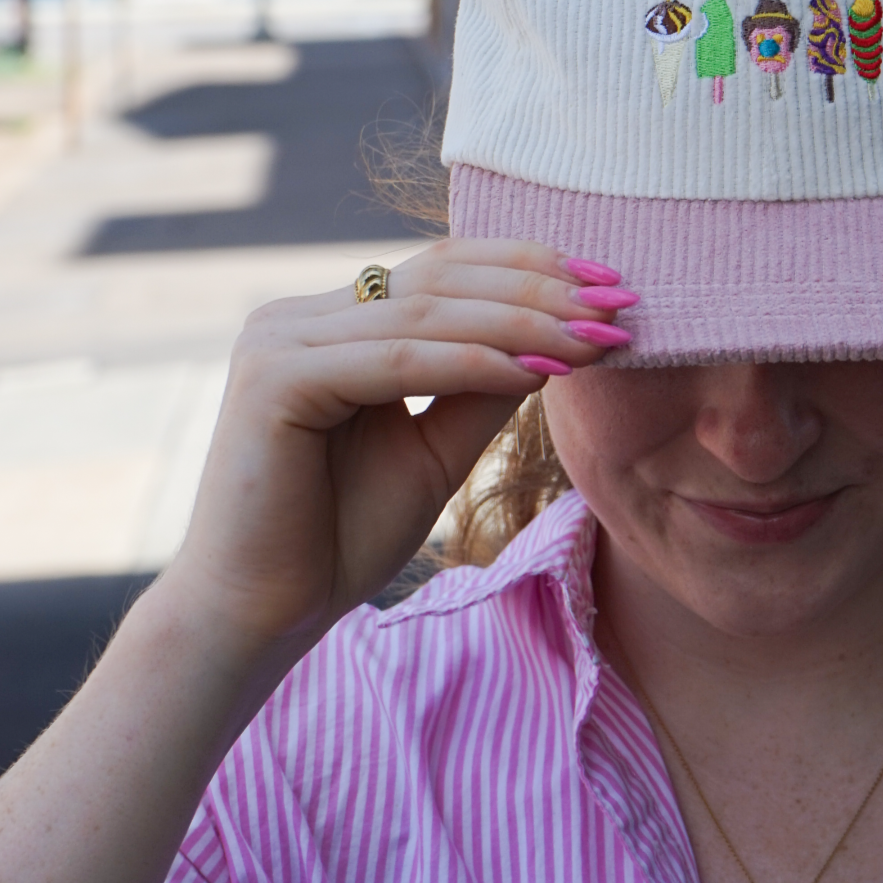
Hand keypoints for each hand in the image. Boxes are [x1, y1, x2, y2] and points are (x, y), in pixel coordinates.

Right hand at [157, 240, 635, 672]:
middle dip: (541, 288)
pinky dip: (473, 362)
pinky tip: (536, 372)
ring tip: (596, 340)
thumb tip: (561, 336)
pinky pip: (398, 359)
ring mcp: (279, 339)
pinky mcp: (274, 377)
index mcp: (330, 322)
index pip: (442, 268)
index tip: (614, 288)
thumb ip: (482, 386)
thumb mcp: (435, 449)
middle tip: (620, 304)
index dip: (531, 268)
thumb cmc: (341, 536)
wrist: (262, 614)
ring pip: (426, 312)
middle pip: (439, 276)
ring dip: (523, 323)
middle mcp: (297, 315)